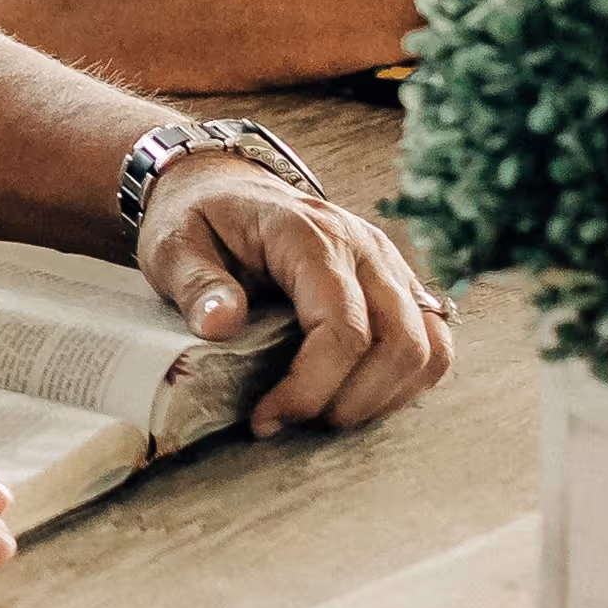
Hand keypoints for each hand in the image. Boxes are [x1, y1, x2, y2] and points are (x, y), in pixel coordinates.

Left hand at [141, 154, 453, 431]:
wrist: (223, 185)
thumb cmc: (200, 220)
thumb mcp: (173, 246)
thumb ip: (195, 283)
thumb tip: (220, 324)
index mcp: (310, 234)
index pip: (342, 325)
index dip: (312, 386)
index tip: (267, 419)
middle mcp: (364, 247)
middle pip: (399, 342)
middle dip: (352, 401)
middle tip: (296, 422)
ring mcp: (389, 264)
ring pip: (429, 346)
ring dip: (385, 397)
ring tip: (326, 414)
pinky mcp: (399, 284)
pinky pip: (433, 342)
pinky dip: (406, 382)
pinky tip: (358, 396)